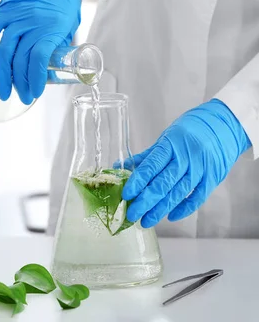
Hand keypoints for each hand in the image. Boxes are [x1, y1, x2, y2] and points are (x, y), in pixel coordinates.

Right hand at [0, 0, 80, 104]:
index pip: (39, 58)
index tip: (35, 93)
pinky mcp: (2, 12)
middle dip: (21, 83)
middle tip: (23, 98)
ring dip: (3, 76)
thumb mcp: (68, 27)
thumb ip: (57, 48)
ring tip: (5, 93)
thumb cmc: (63, 3)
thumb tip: (49, 75)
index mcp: (51, 27)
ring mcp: (15, 17)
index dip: (35, 78)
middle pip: (21, 59)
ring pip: (5, 51)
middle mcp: (31, 22)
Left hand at [122, 99, 250, 227]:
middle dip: (145, 202)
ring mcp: (201, 169)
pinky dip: (184, 209)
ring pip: (178, 193)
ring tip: (146, 221)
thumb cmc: (190, 130)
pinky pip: (198, 197)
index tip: (126, 195)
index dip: (137, 182)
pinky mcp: (213, 178)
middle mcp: (186, 158)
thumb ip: (146, 156)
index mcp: (170, 145)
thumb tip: (122, 167)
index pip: (151, 167)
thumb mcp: (166, 138)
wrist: (224, 124)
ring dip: (161, 209)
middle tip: (132, 215)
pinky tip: (170, 217)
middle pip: (163, 184)